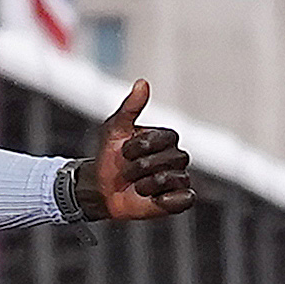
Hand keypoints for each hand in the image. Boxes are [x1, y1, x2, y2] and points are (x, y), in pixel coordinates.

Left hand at [80, 81, 194, 222]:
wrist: (99, 188)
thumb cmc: (108, 157)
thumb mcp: (114, 128)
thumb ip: (130, 107)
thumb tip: (142, 83)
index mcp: (165, 138)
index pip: (165, 138)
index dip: (140, 146)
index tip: (124, 151)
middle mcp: (175, 157)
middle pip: (171, 158)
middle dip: (140, 167)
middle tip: (127, 171)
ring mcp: (178, 178)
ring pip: (173, 178)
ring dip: (146, 184)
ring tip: (136, 185)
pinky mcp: (178, 200)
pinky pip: (185, 199)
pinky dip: (166, 200)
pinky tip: (152, 198)